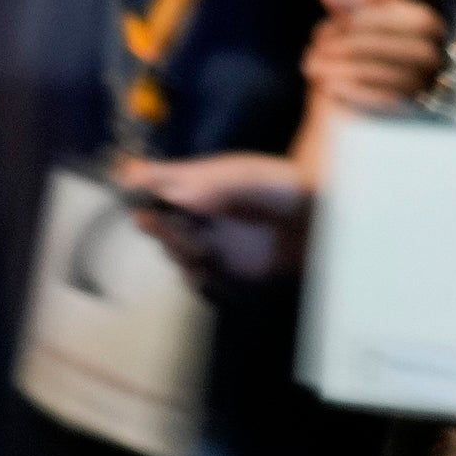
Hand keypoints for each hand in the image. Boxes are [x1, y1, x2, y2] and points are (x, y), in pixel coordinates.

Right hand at [116, 151, 310, 285]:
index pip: (152, 179)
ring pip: (173, 249)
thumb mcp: (250, 178)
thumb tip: (172, 197)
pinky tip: (203, 275)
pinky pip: (196, 276)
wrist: (324, 223)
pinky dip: (194, 277)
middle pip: (156, 218)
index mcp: (196, 182)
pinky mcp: (224, 268)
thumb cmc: (287, 188)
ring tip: (196, 251)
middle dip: (157, 225)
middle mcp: (195, 211)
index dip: (136, 185)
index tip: (130, 195)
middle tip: (158, 225)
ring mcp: (209, 240)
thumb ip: (212, 186)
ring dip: (177, 252)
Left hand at [304, 0, 449, 112]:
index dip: (374, 16)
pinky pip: (386, 102)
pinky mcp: (413, 112)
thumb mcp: (363, 21)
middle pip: (396, 47)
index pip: (407, 19)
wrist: (376, 99)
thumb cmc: (368, 47)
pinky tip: (327, 87)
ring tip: (312, 67)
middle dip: (353, 45)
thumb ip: (350, 5)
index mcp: (429, 27)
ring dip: (346, 70)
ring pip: (389, 76)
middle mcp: (435, 57)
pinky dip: (354, 92)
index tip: (339, 16)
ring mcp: (428, 86)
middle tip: (317, 48)